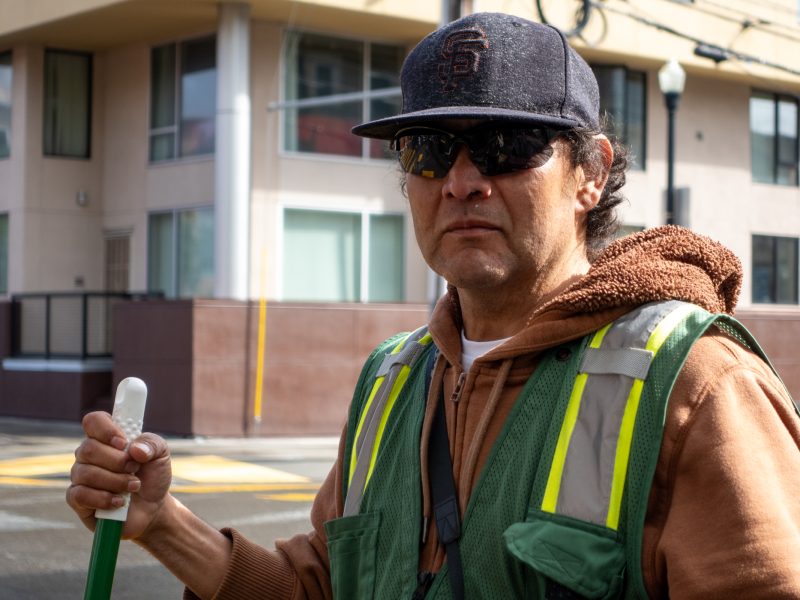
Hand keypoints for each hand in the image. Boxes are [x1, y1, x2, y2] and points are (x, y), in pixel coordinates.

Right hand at [67, 411, 173, 539]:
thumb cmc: (152, 477)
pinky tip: (119, 502)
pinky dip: (103, 499)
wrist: (153, 509)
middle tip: (135, 469)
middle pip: (88, 448)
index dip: (105, 429)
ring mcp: (81, 477)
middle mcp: (89, 455)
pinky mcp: (78, 500)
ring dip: (116, 481)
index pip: (93, 421)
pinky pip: (79, 495)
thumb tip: (134, 449)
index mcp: (107, 439)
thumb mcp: (161, 455)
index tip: (123, 442)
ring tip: (133, 486)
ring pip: (86, 473)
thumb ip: (152, 444)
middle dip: (117, 461)